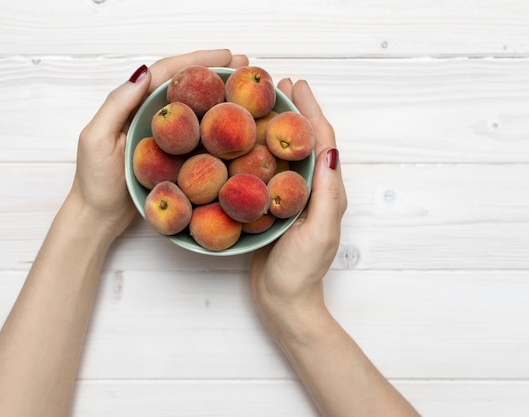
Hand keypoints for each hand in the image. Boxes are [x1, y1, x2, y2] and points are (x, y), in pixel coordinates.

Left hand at [68, 49, 249, 240]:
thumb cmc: (94, 181)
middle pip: (186, 84)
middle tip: (245, 65)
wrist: (97, 216)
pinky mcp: (171, 155)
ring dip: (218, 94)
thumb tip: (144, 72)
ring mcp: (163, 136)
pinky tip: (233, 123)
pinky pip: (196, 133)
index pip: (168, 73)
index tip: (227, 55)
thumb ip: (117, 105)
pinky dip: (214, 122)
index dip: (197, 60)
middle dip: (215, 71)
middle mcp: (149, 114)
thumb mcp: (97, 139)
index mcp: (133, 105)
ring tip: (246, 87)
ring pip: (194, 106)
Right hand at [250, 79, 346, 331]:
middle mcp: (312, 190)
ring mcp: (292, 198)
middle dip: (296, 110)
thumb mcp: (318, 231)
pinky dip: (261, 150)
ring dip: (279, 126)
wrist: (283, 302)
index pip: (322, 141)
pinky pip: (268, 171)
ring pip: (286, 153)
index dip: (311, 111)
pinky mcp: (273, 207)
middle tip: (279, 85)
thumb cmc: (300, 271)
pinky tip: (246, 143)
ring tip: (263, 104)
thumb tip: (328, 149)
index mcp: (327, 191)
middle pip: (305, 140)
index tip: (298, 86)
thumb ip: (325, 193)